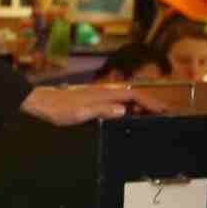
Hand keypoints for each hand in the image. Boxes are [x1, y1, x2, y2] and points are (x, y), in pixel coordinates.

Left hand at [21, 84, 167, 126]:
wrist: (41, 103)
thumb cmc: (58, 110)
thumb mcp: (79, 113)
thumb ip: (101, 110)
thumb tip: (123, 110)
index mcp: (104, 95)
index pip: (134, 97)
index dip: (150, 102)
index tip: (164, 110)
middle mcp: (104, 92)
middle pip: (133, 96)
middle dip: (150, 103)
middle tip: (165, 113)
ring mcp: (99, 96)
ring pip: (126, 99)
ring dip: (140, 106)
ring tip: (152, 115)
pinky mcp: (94, 100)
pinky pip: (116, 103)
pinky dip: (128, 108)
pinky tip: (129, 115)